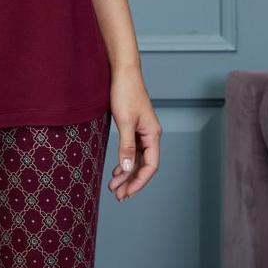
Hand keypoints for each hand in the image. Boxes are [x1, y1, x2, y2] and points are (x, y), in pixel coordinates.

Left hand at [107, 65, 161, 201]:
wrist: (123, 71)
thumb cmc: (125, 92)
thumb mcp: (124, 121)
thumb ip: (126, 146)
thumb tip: (128, 169)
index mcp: (153, 134)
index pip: (151, 166)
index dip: (139, 181)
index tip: (127, 193)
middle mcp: (151, 135)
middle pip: (145, 165)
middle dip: (132, 182)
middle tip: (118, 195)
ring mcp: (143, 131)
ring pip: (138, 159)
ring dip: (127, 173)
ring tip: (114, 186)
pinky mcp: (134, 127)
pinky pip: (132, 150)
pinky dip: (125, 162)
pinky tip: (117, 170)